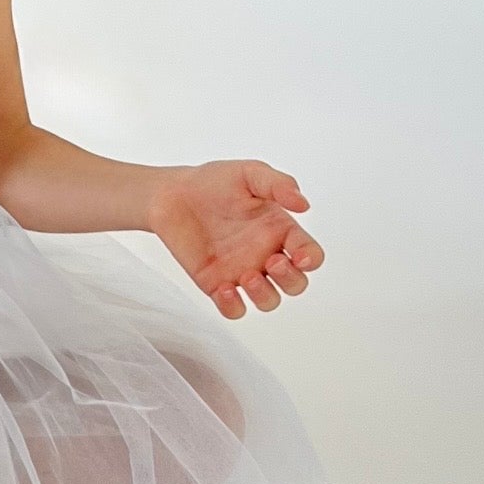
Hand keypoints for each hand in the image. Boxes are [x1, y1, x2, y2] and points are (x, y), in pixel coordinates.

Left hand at [146, 160, 323, 318]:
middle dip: (290, 279)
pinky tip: (223, 289)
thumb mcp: (249, 173)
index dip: (312, 259)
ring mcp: (242, 272)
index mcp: (280, 230)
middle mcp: (266, 255)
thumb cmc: (213, 182)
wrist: (171, 194)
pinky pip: (233, 310)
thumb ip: (277, 184)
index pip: (309, 253)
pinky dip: (233, 307)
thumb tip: (304, 204)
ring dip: (264, 296)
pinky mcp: (216, 284)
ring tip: (248, 276)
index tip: (299, 256)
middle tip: (272, 261)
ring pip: (269, 301)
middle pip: (295, 283)